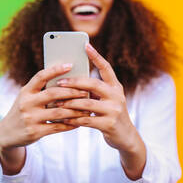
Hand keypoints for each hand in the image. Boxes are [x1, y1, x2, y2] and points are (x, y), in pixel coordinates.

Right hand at [0, 63, 87, 150]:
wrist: (8, 133)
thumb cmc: (25, 110)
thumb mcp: (28, 97)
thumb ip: (42, 90)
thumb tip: (68, 80)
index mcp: (26, 91)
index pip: (41, 76)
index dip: (55, 70)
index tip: (70, 65)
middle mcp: (26, 103)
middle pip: (53, 94)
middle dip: (72, 92)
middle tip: (86, 91)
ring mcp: (30, 118)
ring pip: (58, 112)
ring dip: (75, 110)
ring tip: (87, 109)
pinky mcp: (35, 132)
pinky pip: (57, 127)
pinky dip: (70, 124)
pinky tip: (79, 122)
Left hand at [56, 44, 145, 179]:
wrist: (126, 136)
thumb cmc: (111, 115)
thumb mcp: (108, 100)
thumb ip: (95, 91)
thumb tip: (71, 82)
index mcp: (116, 87)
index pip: (106, 68)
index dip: (96, 56)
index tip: (86, 45)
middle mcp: (117, 96)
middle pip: (94, 84)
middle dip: (74, 82)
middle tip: (59, 82)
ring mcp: (114, 110)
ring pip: (87, 103)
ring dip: (70, 103)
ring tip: (57, 103)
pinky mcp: (109, 124)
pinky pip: (87, 120)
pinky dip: (74, 118)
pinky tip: (64, 118)